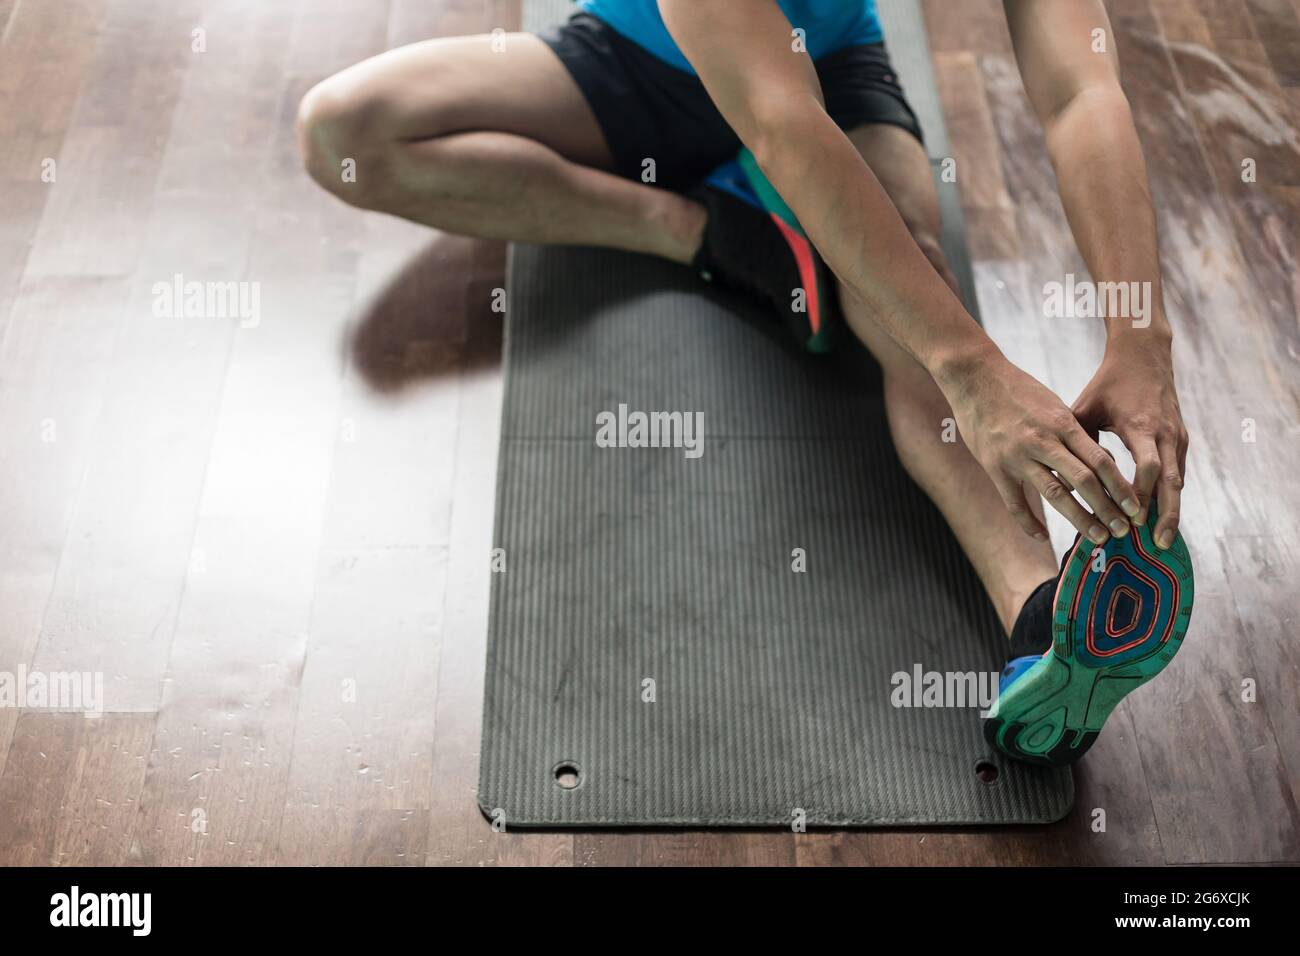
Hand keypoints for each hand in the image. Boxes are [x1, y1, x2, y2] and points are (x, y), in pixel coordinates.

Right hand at [939, 350, 1139, 544]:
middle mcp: (1043, 441)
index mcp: (1062, 423)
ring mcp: (1017, 456)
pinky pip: (1015, 503)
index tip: (1135, 508)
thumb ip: (1077, 434)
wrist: (974, 378)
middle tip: (1123, 530)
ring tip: (1098, 537)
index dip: (1120, 488)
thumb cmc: (1019, 390)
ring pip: (1054, 494)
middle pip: (1083, 481)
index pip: (1100, 461)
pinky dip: (1029, 522)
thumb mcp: (1054, 405)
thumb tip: (1103, 463)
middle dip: (1107, 508)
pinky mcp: (994, 467)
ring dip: (1080, 519)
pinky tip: (1043, 536)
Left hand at [1072, 342, 1187, 548]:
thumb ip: (1076, 441)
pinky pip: (1178, 473)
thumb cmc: (1108, 383)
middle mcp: (1163, 433)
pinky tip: (1161, 518)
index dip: (1140, 494)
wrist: (1144, 355)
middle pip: (1170, 481)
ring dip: (1171, 511)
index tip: (1130, 519)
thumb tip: (1060, 478)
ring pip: (1179, 481)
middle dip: (1164, 513)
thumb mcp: (1087, 407)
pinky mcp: (1180, 438)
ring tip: (1160, 540)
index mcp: (1140, 425)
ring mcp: (1175, 436)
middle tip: (1155, 543)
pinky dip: (1171, 496)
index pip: (1147, 467)